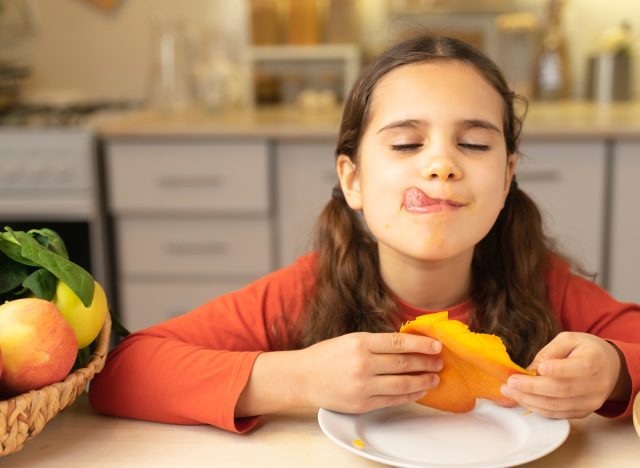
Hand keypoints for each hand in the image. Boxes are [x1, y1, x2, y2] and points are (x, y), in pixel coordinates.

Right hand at [296, 332, 441, 413]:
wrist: (303, 377)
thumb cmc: (328, 356)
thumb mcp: (351, 340)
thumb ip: (377, 343)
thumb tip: (409, 345)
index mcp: (360, 343)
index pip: (399, 343)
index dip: (422, 344)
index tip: (437, 345)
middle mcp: (362, 364)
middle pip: (404, 364)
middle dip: (426, 363)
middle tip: (439, 362)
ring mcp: (363, 386)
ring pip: (402, 383)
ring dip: (423, 381)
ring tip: (434, 378)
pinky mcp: (362, 403)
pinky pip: (392, 399)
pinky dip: (409, 395)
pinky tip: (418, 391)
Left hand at [500, 331, 623, 418]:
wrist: (608, 368)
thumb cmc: (584, 350)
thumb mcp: (569, 339)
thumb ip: (551, 351)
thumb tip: (533, 369)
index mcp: (595, 361)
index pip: (580, 367)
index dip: (559, 369)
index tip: (538, 368)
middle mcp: (597, 385)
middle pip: (563, 390)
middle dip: (532, 387)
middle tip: (510, 382)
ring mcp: (590, 402)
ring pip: (557, 406)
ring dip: (529, 400)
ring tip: (509, 391)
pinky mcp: (582, 412)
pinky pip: (557, 414)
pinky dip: (537, 408)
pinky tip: (522, 399)